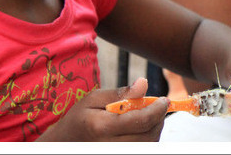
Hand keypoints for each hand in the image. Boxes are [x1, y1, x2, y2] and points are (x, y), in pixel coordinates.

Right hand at [37, 77, 167, 141]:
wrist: (66, 143)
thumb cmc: (80, 119)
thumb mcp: (93, 99)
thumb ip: (120, 93)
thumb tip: (144, 83)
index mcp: (102, 127)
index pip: (140, 120)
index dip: (157, 109)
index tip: (164, 100)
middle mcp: (110, 146)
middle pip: (148, 135)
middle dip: (159, 119)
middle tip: (159, 107)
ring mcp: (116, 154)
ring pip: (149, 145)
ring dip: (156, 129)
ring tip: (150, 116)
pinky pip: (143, 150)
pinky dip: (148, 139)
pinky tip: (143, 128)